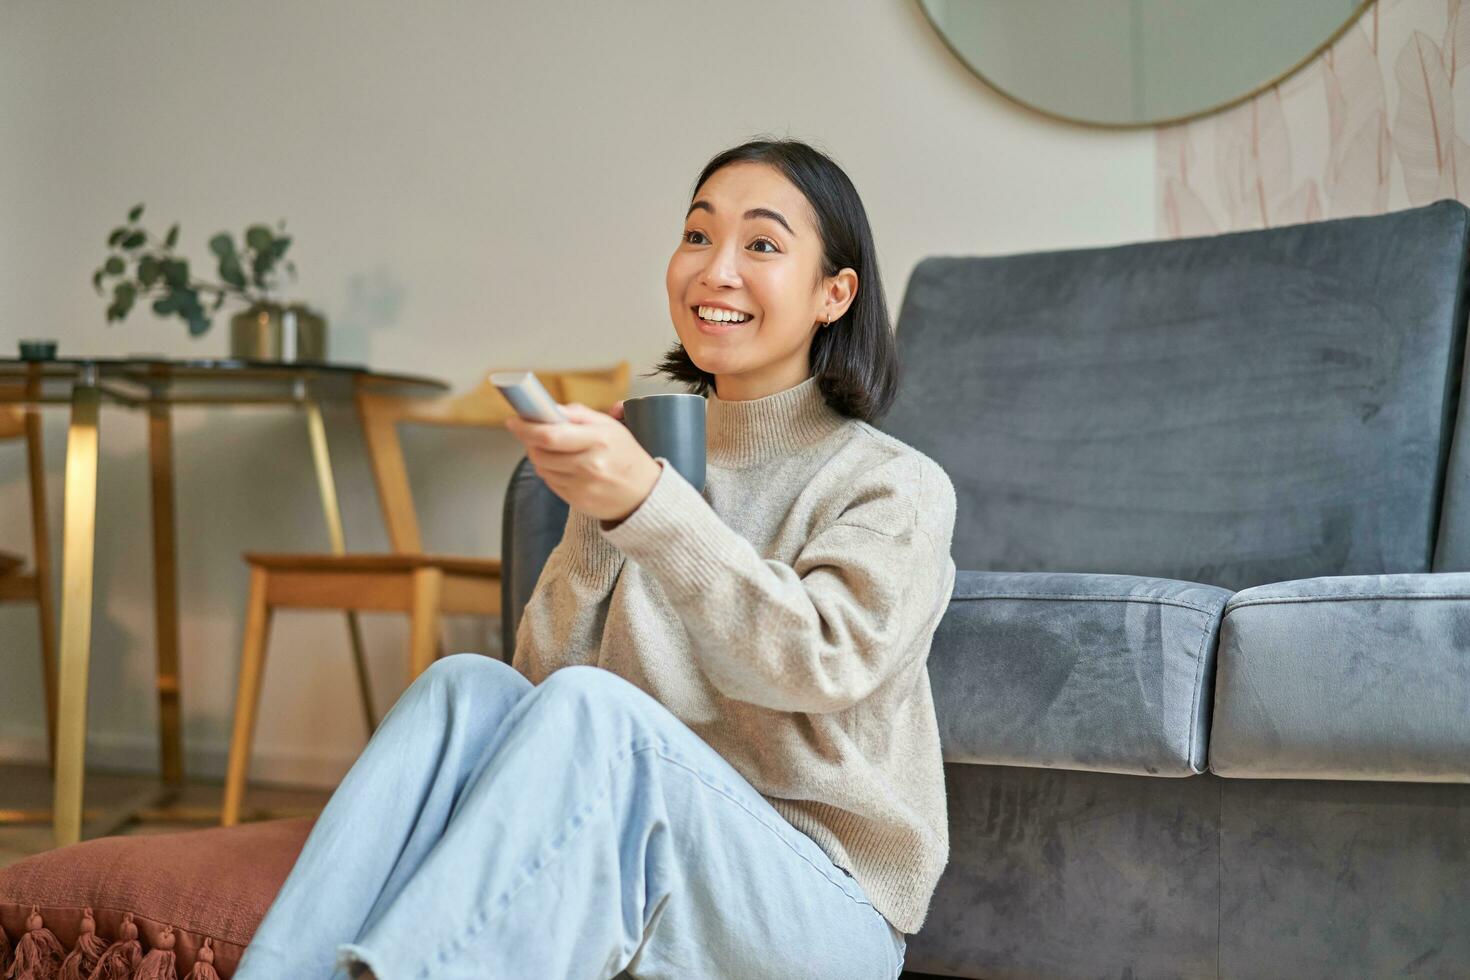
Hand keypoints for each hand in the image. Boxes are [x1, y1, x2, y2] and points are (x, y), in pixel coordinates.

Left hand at [505, 402, 659, 522]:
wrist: (645, 495)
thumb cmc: (626, 455)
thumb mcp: (611, 427)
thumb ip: (580, 415)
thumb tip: (550, 409)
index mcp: (599, 440)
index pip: (550, 434)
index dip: (526, 427)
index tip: (514, 420)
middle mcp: (590, 465)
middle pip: (540, 453)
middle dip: (529, 441)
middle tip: (529, 432)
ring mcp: (583, 487)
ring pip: (542, 468)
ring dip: (539, 457)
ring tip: (551, 450)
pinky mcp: (577, 502)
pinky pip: (551, 483)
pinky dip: (550, 472)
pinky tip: (563, 467)